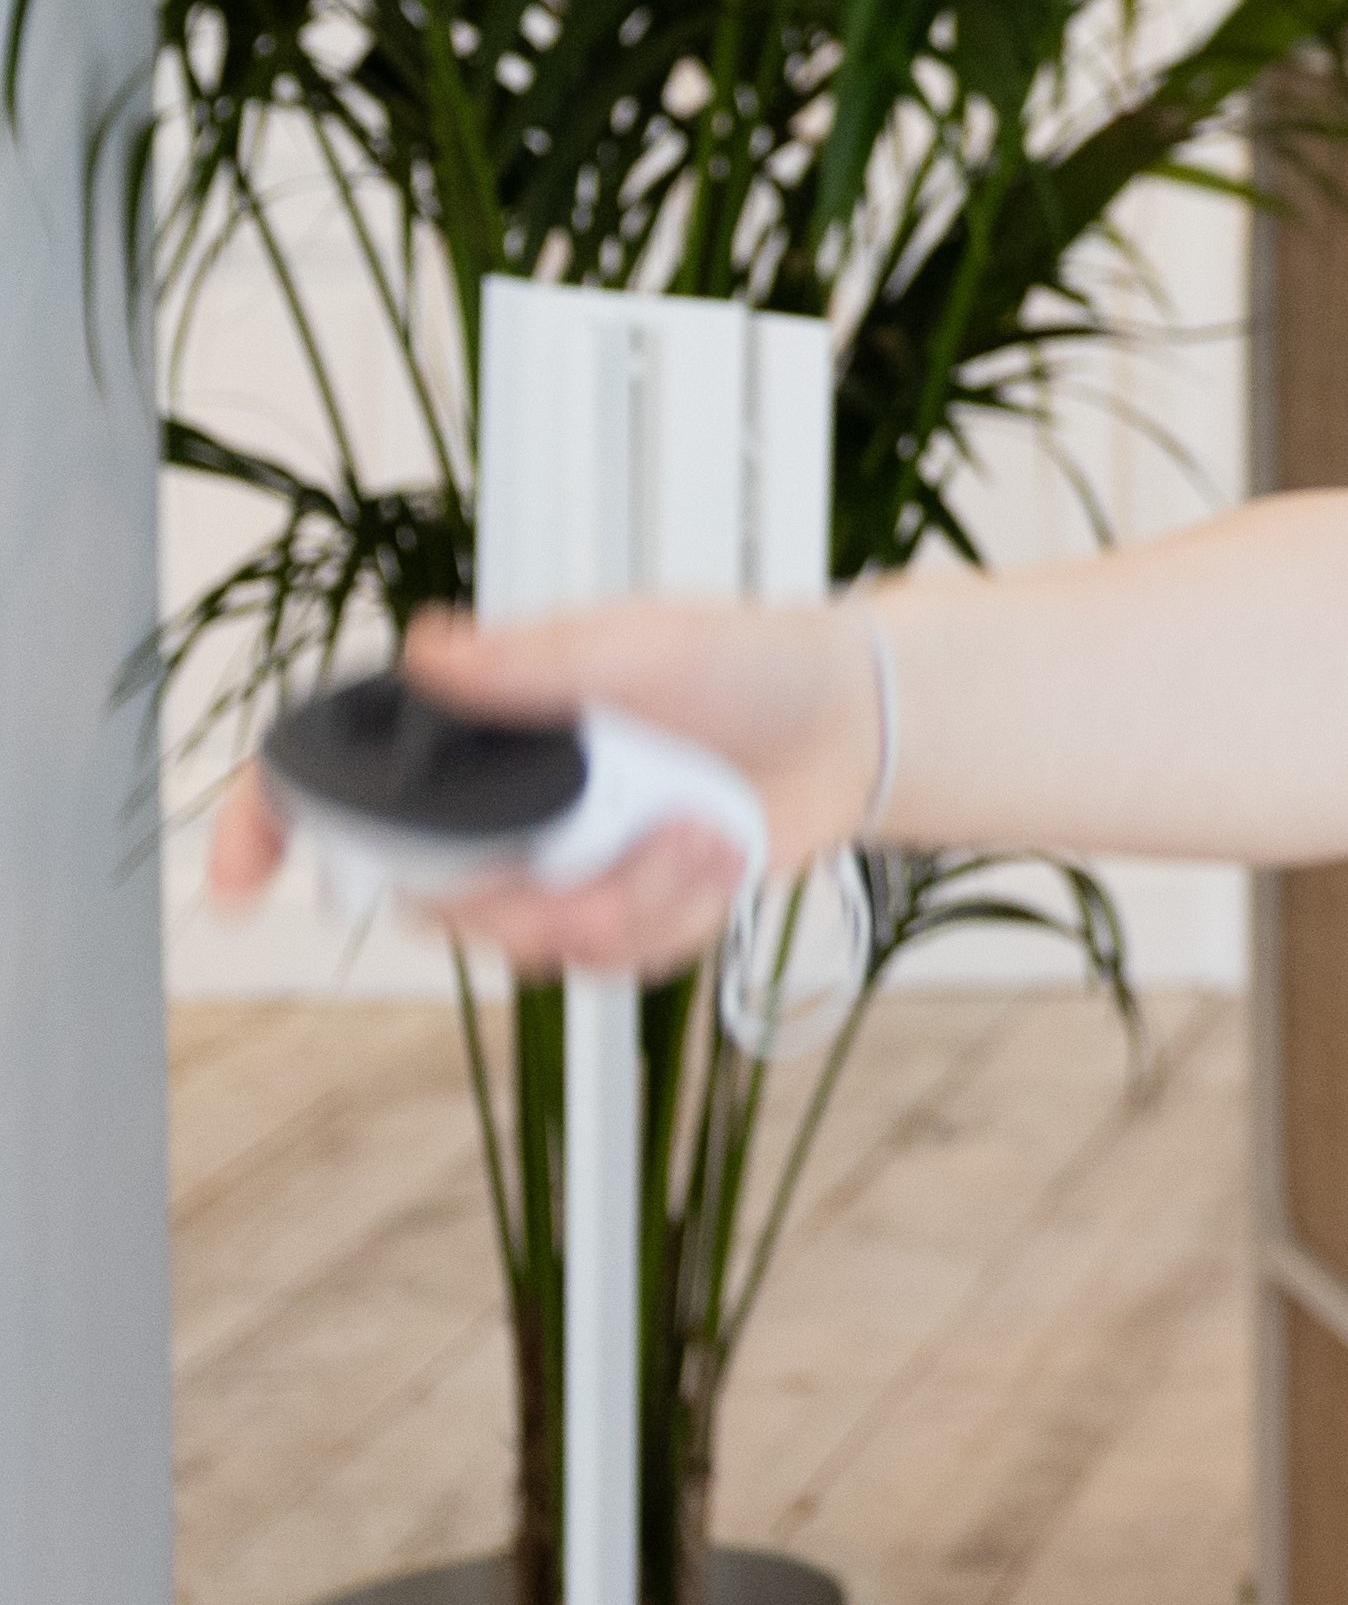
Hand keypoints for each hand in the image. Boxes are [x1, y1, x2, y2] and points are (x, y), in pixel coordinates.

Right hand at [202, 602, 891, 976]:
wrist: (847, 721)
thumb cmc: (741, 661)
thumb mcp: (638, 642)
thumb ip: (531, 662)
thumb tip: (427, 651)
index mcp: (476, 731)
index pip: (336, 786)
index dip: (268, 828)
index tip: (242, 879)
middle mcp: (499, 808)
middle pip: (435, 900)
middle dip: (534, 896)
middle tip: (644, 832)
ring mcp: (556, 866)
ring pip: (528, 945)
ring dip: (629, 901)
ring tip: (702, 831)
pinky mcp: (620, 913)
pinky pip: (613, 962)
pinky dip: (677, 917)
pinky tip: (721, 855)